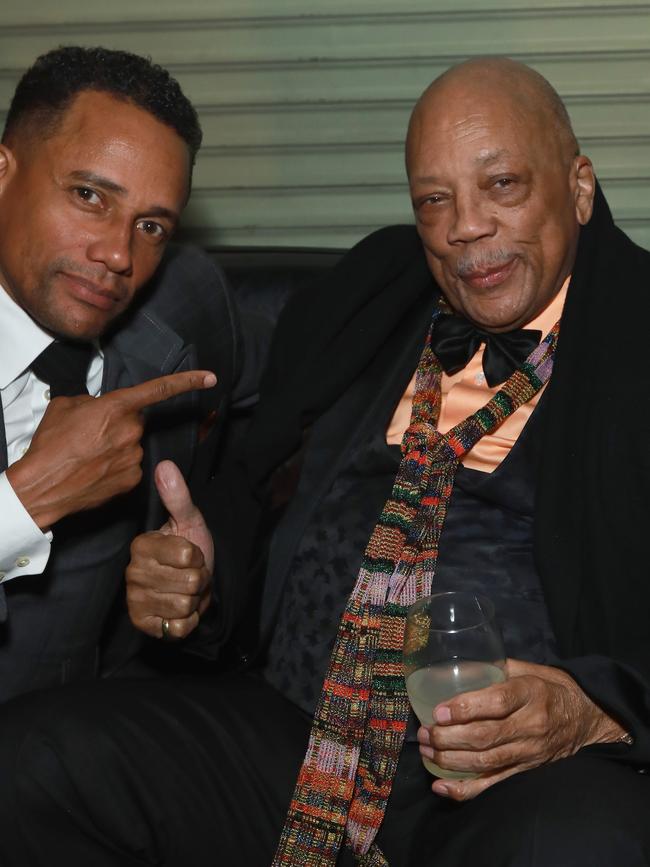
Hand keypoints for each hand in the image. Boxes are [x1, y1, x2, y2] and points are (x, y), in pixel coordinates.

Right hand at [6, 370, 215, 528]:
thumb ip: (92, 401)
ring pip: (132, 445)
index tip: (210, 377)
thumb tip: (99, 408)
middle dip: (118, 425)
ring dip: (116, 447)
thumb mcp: (66, 407)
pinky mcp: (133, 479)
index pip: (159, 389)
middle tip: (91, 435)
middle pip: (135, 422)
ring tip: (87, 456)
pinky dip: (116, 467)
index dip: (187, 382)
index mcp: (116, 408)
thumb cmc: (50, 446)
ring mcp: (135, 457)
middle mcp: (131, 432)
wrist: (42, 487)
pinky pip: (130, 467)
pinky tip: (95, 471)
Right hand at [127, 460, 213, 639]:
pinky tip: (178, 611)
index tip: (191, 555)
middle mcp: (132, 573)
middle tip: (190, 575)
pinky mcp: (141, 624)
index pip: (188, 555)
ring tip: (186, 591)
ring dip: (193, 601)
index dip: (198, 557)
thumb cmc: (191, 551)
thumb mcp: (190, 521)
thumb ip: (178, 496)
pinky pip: (178, 628)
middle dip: (199, 580)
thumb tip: (165, 465)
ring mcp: (135, 600)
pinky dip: (187, 622)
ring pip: (184, 605)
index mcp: (142, 545)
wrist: (193, 588)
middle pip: (189, 582)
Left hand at [418, 658, 626, 800]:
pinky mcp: (525, 771)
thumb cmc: (553, 687)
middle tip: (424, 732)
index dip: (465, 708)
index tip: (438, 711)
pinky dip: (465, 789)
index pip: (497, 703)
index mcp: (531, 693)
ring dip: (450, 760)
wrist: (587, 718)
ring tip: (426, 751)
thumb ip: (498, 667)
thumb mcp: (530, 669)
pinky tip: (441, 786)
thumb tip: (459, 666)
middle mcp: (531, 725)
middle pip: (486, 737)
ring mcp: (529, 752)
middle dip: (448, 738)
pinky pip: (493, 784)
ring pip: (485, 762)